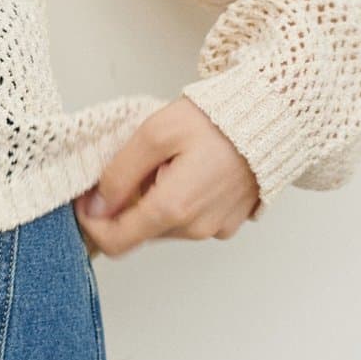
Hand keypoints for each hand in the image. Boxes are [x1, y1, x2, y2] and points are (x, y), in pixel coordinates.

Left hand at [74, 95, 261, 258]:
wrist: (273, 117)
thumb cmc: (215, 120)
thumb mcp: (154, 134)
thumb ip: (119, 173)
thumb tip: (96, 205)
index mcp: (174, 208)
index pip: (116, 242)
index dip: (92, 222)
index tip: (87, 197)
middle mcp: (196, 228)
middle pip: (139, 232)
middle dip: (124, 206)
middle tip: (130, 166)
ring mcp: (215, 228)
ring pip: (163, 227)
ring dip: (152, 202)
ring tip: (164, 163)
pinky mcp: (229, 222)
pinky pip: (189, 221)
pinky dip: (177, 202)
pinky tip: (186, 171)